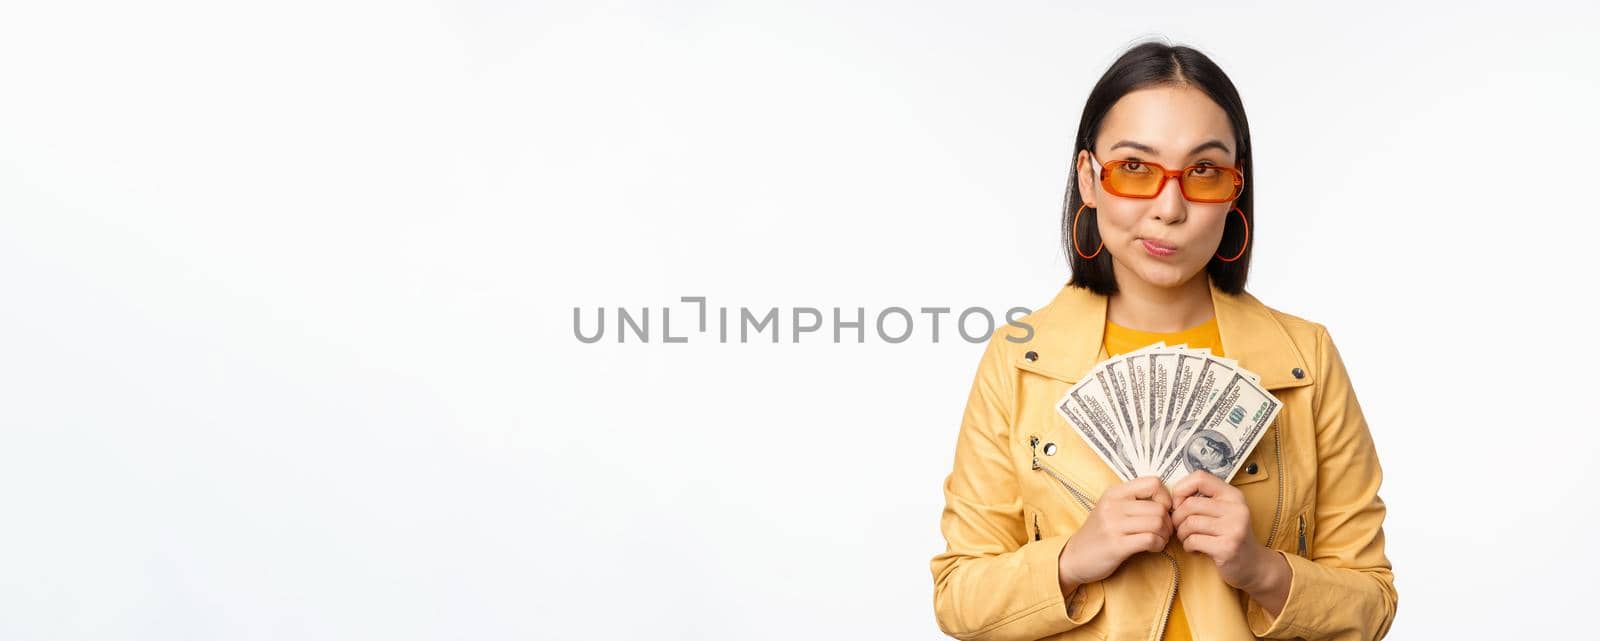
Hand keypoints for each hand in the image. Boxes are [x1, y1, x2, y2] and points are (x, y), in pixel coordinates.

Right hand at [1058, 476, 1173, 585]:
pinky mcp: (1116, 545)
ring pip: (1157, 523)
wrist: (1075, 556)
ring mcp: (1113, 525)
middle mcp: (1113, 505)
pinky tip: (1153, 547)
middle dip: (1167, 522)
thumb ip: (1134, 501)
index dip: (1165, 497)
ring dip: (1164, 535)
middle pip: (1159, 508)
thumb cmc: (1098, 533)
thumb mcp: (1111, 508)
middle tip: (1163, 531)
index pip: (1153, 483)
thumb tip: (1167, 503)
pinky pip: (1150, 539)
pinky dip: (1158, 545)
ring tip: (1158, 539)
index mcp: (1114, 493)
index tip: (1162, 510)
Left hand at [1170, 470, 1280, 592]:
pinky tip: (1194, 549)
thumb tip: (1173, 495)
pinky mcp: (1227, 547)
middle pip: (1190, 504)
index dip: (1181, 489)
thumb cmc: (1230, 536)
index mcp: (1233, 495)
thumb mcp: (1223, 511)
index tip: (1179, 503)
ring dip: (1182, 533)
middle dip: (1177, 517)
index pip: (1200, 477)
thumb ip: (1204, 499)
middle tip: (1180, 527)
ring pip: (1190, 523)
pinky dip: (1188, 546)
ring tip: (1188, 539)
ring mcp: (1234, 528)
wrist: (1254, 565)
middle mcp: (1236, 509)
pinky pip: (1193, 541)